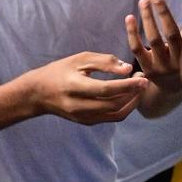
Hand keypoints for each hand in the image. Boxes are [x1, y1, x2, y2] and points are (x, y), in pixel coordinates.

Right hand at [24, 52, 147, 123]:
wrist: (38, 93)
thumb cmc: (60, 71)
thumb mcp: (79, 59)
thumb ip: (104, 62)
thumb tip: (128, 68)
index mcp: (75, 87)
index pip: (107, 89)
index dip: (127, 85)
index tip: (143, 77)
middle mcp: (79, 106)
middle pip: (114, 104)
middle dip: (133, 93)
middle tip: (143, 79)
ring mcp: (83, 117)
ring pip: (116, 114)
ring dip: (132, 102)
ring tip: (139, 87)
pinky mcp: (87, 122)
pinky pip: (111, 118)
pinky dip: (124, 108)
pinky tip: (129, 95)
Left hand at [125, 0, 181, 95]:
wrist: (171, 89)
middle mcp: (179, 62)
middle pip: (172, 34)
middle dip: (164, 14)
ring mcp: (162, 67)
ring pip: (154, 39)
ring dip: (148, 18)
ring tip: (144, 1)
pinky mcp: (147, 70)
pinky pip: (137, 49)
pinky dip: (132, 32)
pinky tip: (130, 18)